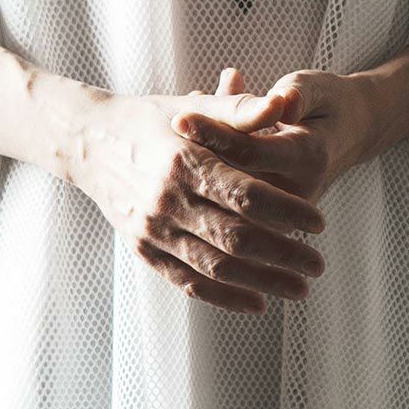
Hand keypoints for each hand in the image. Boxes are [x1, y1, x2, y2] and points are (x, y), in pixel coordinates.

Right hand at [66, 70, 329, 316]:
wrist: (89, 142)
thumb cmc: (150, 120)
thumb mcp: (193, 108)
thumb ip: (239, 111)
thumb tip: (282, 105)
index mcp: (184, 161)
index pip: (247, 195)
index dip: (287, 211)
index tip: (319, 223)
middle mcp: (167, 200)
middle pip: (236, 237)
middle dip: (284, 255)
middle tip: (318, 264)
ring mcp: (153, 230)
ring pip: (216, 267)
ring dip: (263, 282)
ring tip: (299, 288)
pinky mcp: (143, 250)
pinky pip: (188, 282)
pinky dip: (224, 298)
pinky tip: (257, 302)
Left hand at [169, 66, 373, 218]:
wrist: (349, 134)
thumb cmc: (325, 104)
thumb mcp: (314, 87)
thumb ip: (296, 94)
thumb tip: (279, 102)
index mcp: (308, 157)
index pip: (249, 151)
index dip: (213, 134)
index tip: (179, 117)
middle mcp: (297, 192)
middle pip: (231, 181)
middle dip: (196, 153)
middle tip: (170, 126)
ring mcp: (285, 214)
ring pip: (227, 197)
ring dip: (197, 168)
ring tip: (178, 133)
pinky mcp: (273, 222)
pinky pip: (232, 206)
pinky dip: (208, 178)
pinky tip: (191, 149)